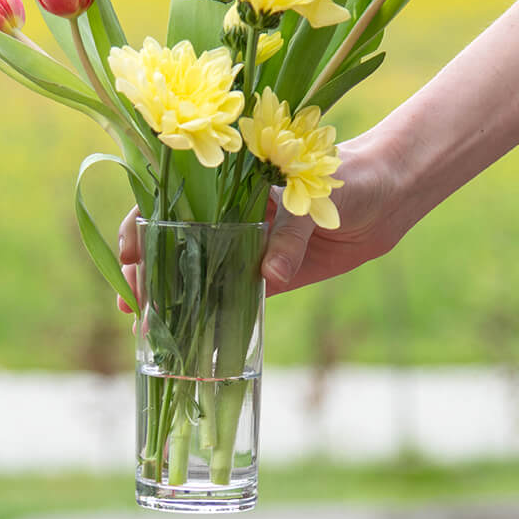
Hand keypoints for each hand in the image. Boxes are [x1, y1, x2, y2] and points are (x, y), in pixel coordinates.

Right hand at [115, 126, 408, 311]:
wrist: (388, 194)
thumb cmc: (344, 177)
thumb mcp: (312, 196)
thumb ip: (290, 234)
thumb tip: (270, 275)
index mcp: (225, 186)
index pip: (166, 204)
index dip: (140, 229)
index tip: (131, 256)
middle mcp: (226, 219)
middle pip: (171, 246)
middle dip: (145, 275)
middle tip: (132, 306)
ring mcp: (244, 250)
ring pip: (195, 278)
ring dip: (169, 304)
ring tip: (148, 332)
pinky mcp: (269, 279)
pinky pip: (233, 302)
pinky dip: (211, 321)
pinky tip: (189, 341)